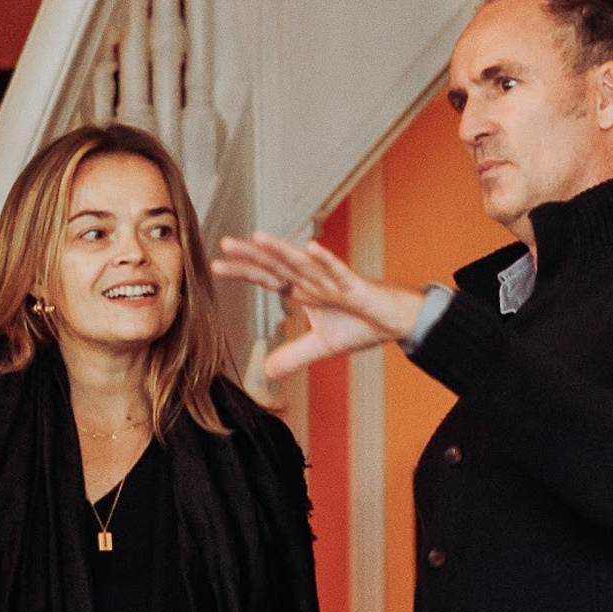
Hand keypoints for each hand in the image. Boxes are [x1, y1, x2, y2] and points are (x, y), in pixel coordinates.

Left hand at [211, 233, 426, 379]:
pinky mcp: (356, 287)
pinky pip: (339, 272)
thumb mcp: (322, 345)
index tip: (216, 266)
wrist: (396, 320)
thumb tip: (266, 373)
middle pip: (279, 265)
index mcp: (304, 290)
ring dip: (282, 251)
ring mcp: (334, 281)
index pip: (268, 278)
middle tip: (226, 244)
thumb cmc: (361, 323)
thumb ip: (294, 355)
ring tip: (259, 238)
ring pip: (304, 264)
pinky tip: (312, 248)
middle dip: (253, 256)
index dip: (244, 272)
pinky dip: (326, 261)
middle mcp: (314, 280)